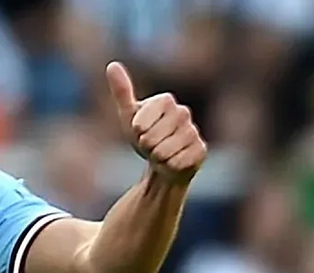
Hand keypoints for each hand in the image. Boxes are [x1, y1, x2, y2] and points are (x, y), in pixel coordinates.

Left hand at [106, 61, 206, 183]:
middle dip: (145, 146)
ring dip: (157, 157)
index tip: (140, 130)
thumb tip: (112, 65)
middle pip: (151, 138)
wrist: (163, 160)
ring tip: (160, 153)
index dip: (137, 131)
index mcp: (166, 101)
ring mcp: (193, 131)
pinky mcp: (201, 150)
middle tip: (150, 144)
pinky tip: (173, 161)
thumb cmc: (144, 135)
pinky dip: (170, 166)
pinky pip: (177, 162)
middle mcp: (183, 113)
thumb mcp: (129, 115)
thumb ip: (122, 91)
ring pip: (164, 152)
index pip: (140, 123)